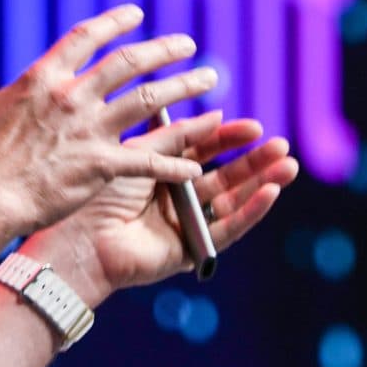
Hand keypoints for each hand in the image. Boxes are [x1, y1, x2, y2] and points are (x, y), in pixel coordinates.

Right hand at [0, 5, 210, 242]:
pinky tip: (195, 164)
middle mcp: (72, 97)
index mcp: (41, 78)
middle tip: (189, 44)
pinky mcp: (100, 165)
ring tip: (209, 79)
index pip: (85, 37)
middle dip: (163, 50)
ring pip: (149, 100)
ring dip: (183, 87)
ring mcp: (89, 129)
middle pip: (128, 62)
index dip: (114, 23)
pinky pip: (147, 160)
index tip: (136, 14)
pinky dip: (174, 162)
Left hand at [31, 110, 298, 299]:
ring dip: (261, 183)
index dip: (229, 139)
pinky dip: (250, 212)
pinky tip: (270, 193)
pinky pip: (227, 231)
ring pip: (232, 201)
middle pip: (224, 175)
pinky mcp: (190, 251)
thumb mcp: (141, 155)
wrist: (78, 241)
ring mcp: (184, 225)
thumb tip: (216, 115)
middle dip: (254, 160)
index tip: (254, 126)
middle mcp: (175, 198)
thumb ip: (176, 138)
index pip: (203, 151)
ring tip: (288, 165)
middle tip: (281, 144)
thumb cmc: (97, 195)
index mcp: (160, 173)